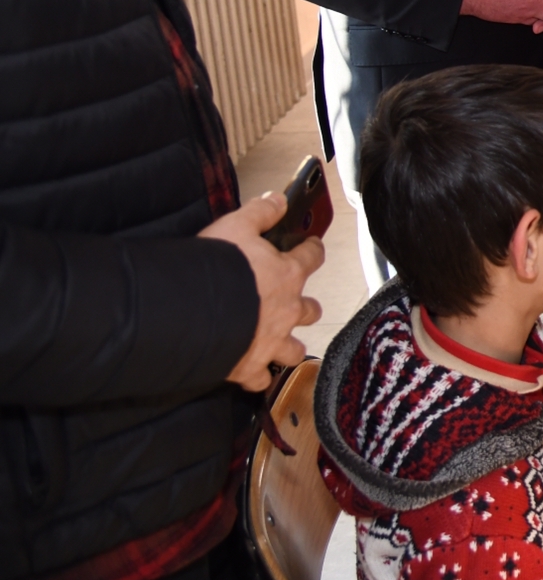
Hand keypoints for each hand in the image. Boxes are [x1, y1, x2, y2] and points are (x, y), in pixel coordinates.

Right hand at [207, 193, 325, 391]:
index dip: (313, 250)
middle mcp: (285, 311)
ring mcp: (270, 342)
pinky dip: (259, 378)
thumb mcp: (235, 227)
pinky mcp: (249, 368)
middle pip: (310, 310)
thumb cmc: (215, 270)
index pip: (310, 258)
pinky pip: (262, 380)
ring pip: (294, 350)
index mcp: (285, 275)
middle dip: (306, 307)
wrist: (191, 315)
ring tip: (282, 344)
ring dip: (290, 346)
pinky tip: (255, 376)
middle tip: (299, 304)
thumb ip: (259, 212)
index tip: (313, 247)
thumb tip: (278, 199)